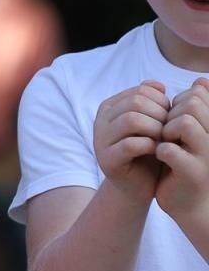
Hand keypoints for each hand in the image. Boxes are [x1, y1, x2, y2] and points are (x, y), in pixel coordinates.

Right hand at [93, 81, 167, 204]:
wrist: (138, 184)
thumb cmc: (149, 151)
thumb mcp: (153, 122)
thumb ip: (153, 102)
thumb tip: (158, 85)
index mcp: (110, 107)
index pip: (140, 91)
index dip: (162, 102)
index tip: (171, 118)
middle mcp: (100, 121)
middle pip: (135, 103)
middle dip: (160, 114)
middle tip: (170, 130)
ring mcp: (100, 140)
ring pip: (131, 120)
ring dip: (156, 129)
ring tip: (164, 140)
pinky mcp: (106, 160)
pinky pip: (131, 144)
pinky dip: (150, 145)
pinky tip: (158, 151)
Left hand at [157, 78, 208, 226]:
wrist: (190, 204)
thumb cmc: (186, 163)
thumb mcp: (191, 133)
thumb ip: (194, 109)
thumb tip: (201, 80)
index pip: (198, 95)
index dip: (176, 104)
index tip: (171, 120)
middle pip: (193, 104)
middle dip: (171, 114)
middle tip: (165, 131)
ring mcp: (206, 155)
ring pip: (187, 122)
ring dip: (167, 130)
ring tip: (164, 142)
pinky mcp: (192, 173)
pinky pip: (171, 150)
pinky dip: (161, 150)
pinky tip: (160, 155)